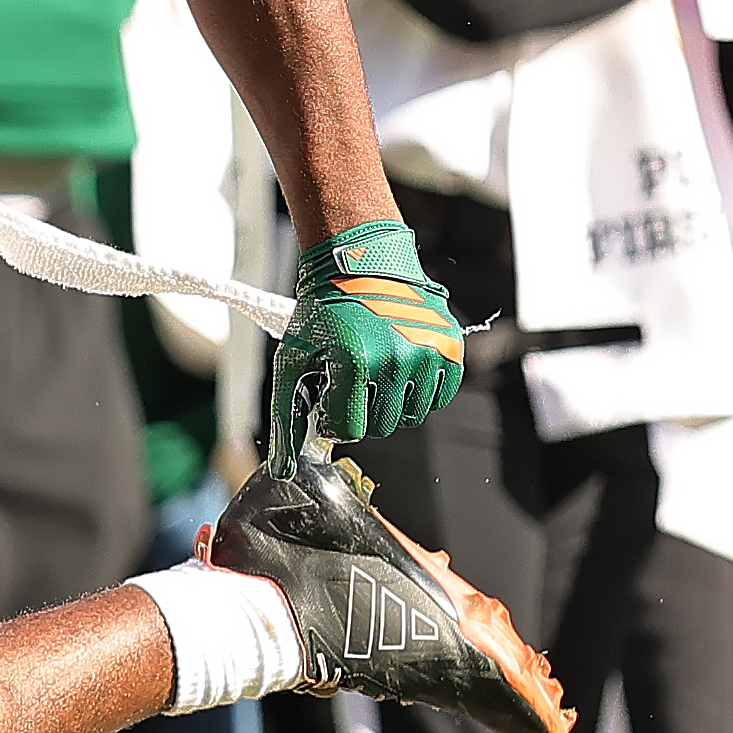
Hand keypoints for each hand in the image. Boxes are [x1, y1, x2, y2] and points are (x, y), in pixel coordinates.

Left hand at [271, 217, 465, 447]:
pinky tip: (401, 368)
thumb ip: (286, 417)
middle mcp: (396, 358)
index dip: (334, 419)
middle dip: (361, 409)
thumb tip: (282, 469)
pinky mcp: (450, 347)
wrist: (361, 263)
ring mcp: (427, 351)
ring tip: (375, 371)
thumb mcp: (292, 361)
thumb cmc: (323, 313)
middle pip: (380, 426)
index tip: (330, 397)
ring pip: (411, 416)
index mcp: (355, 362)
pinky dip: (421, 391)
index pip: (349, 431)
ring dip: (391, 402)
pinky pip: (441, 396)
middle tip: (352, 378)